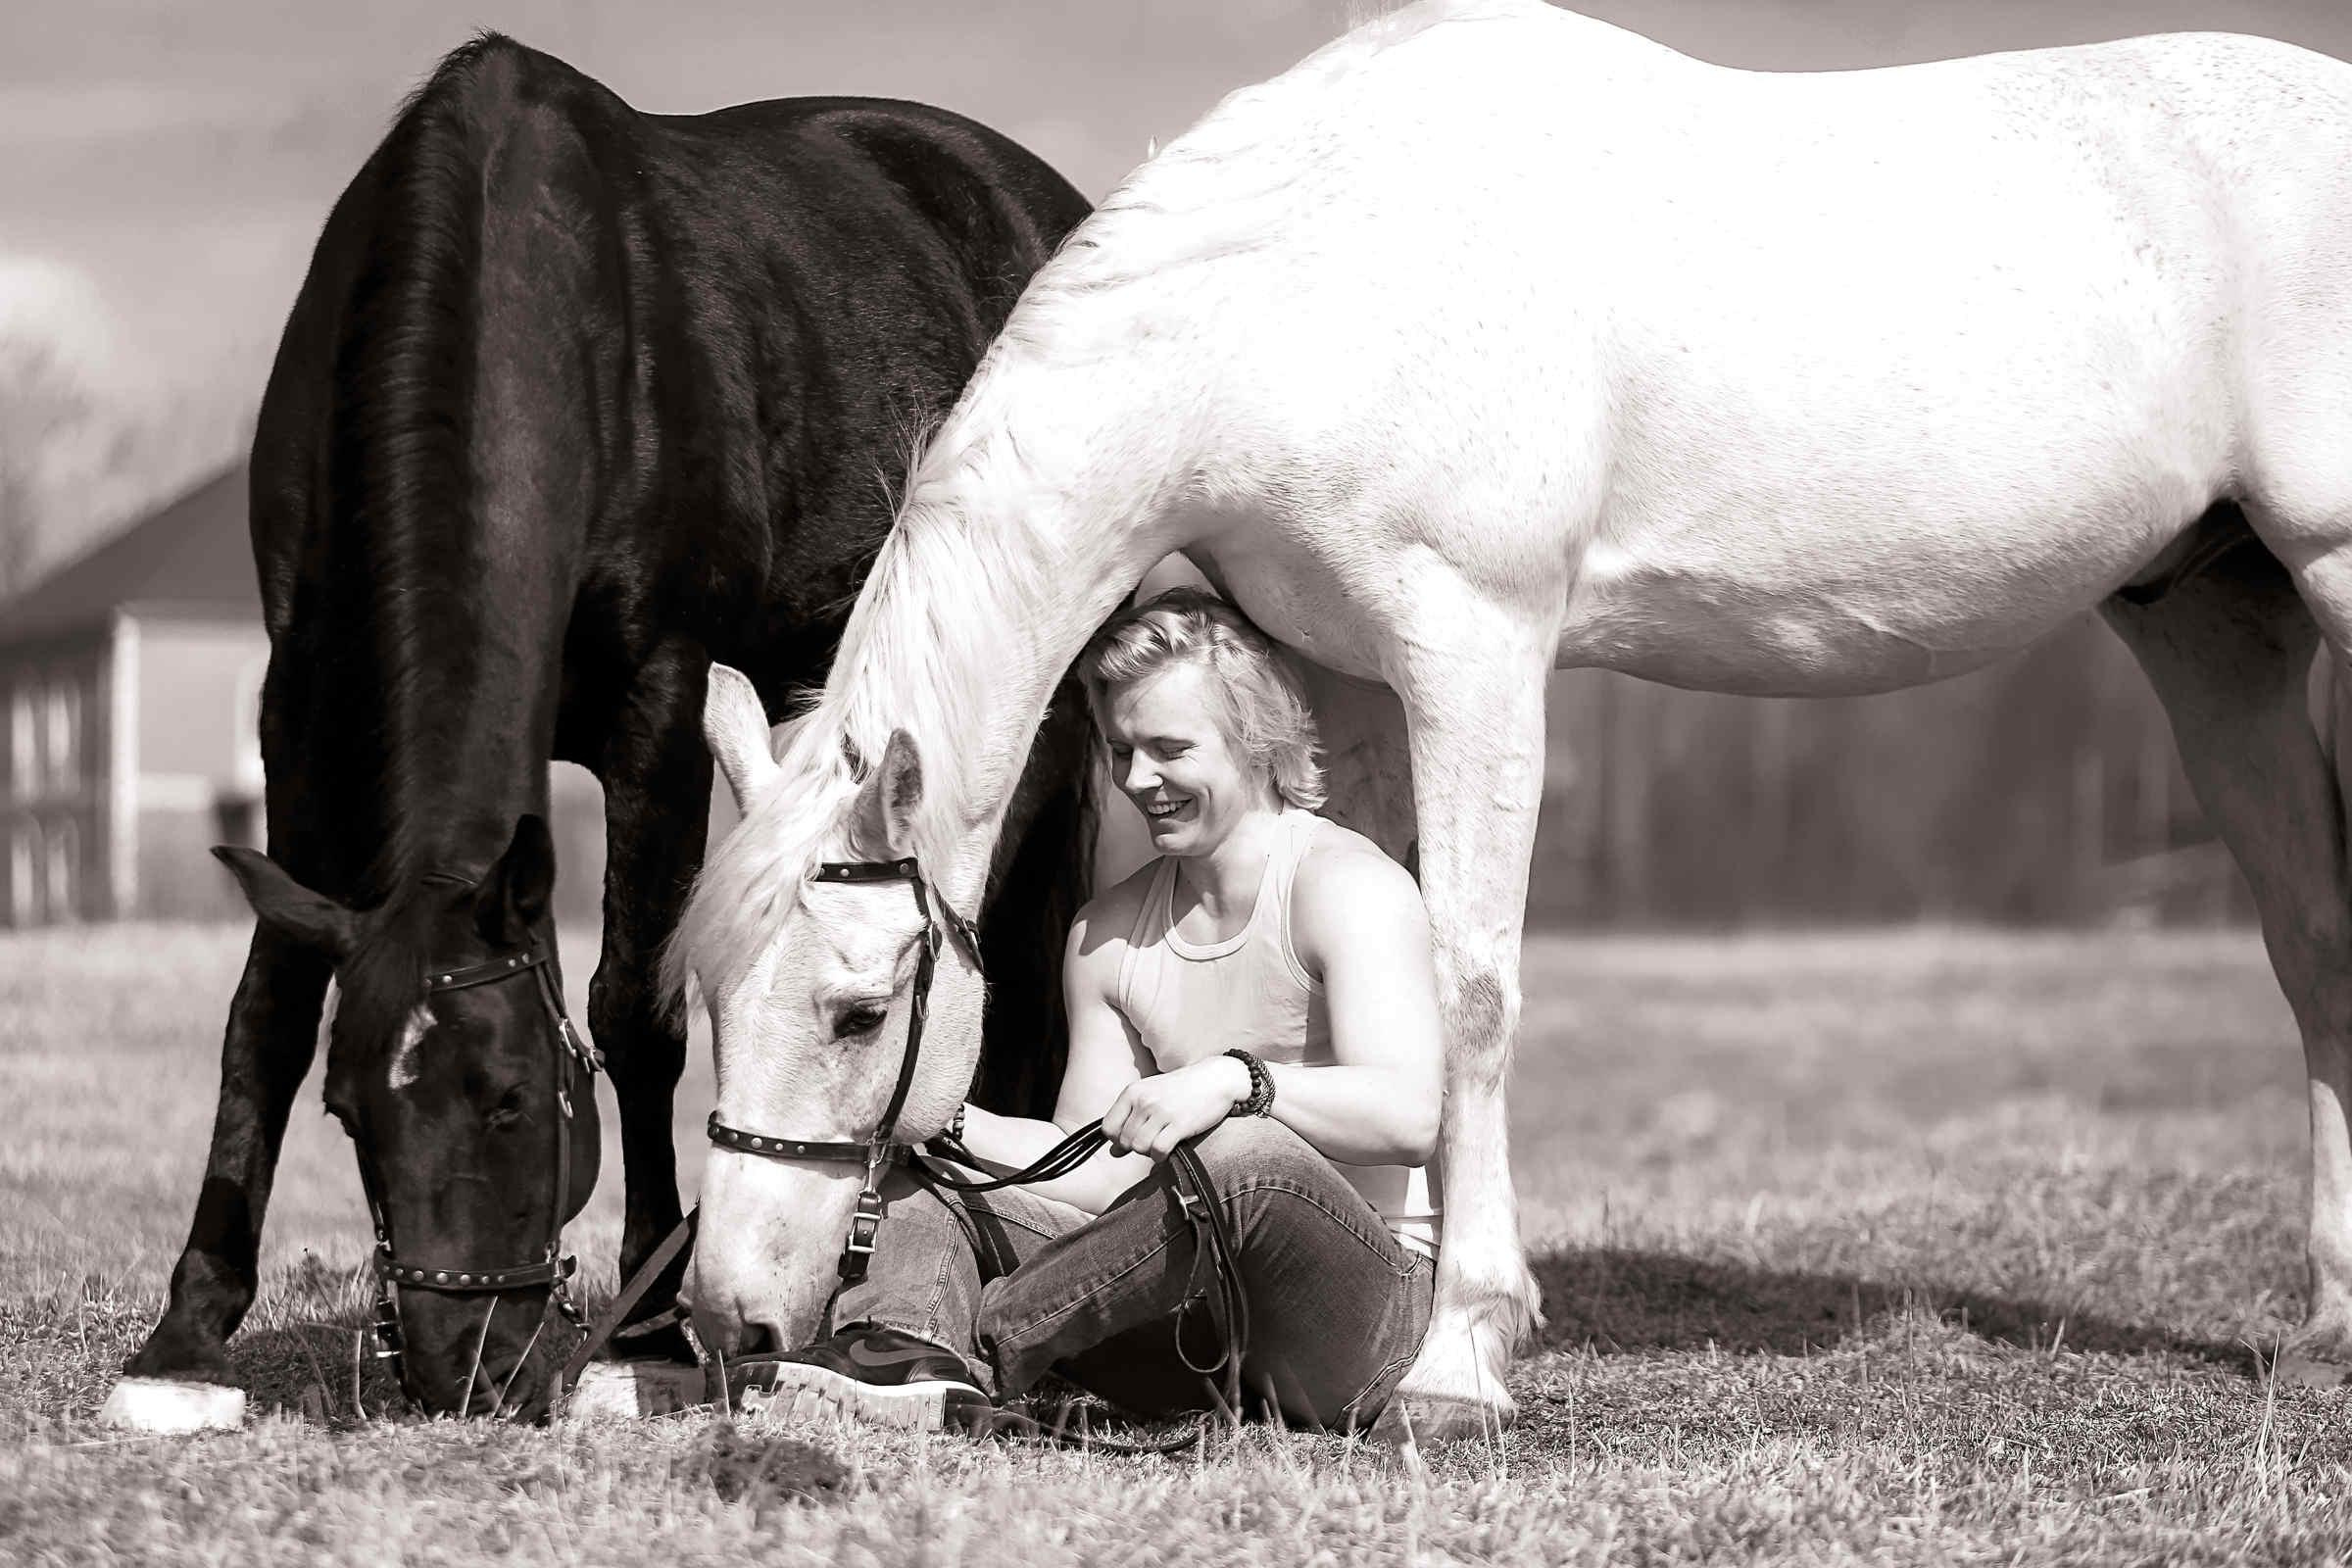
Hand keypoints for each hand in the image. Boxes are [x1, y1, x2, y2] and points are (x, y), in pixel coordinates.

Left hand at [1101, 1056, 1250, 1159]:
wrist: (1216, 1079)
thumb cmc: (1182, 1090)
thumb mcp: (1151, 1097)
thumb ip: (1130, 1122)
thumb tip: (1112, 1153)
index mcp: (1132, 1092)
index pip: (1108, 1128)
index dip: (1118, 1140)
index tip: (1134, 1137)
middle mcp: (1144, 1100)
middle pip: (1124, 1141)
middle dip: (1137, 1147)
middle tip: (1154, 1139)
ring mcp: (1162, 1112)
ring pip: (1139, 1147)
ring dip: (1150, 1151)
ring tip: (1162, 1141)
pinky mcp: (1180, 1124)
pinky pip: (1158, 1150)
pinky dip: (1162, 1156)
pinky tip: (1170, 1148)